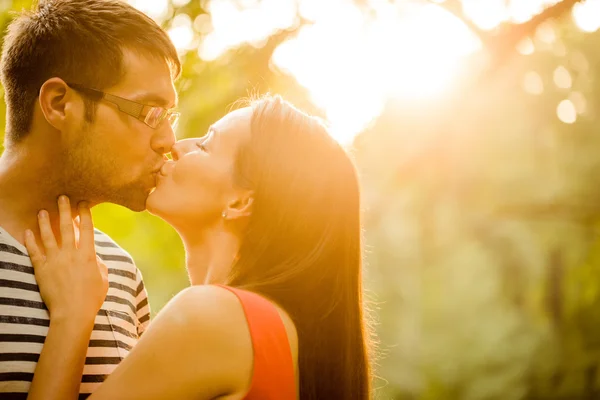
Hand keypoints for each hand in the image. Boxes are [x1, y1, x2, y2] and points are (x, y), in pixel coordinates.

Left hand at [25, 196, 107, 321]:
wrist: (73, 313)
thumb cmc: (92, 298)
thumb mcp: (103, 278)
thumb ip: (98, 264)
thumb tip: (94, 257)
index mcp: (88, 255)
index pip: (87, 229)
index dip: (85, 214)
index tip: (83, 203)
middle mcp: (70, 254)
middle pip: (67, 227)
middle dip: (65, 210)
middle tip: (62, 197)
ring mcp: (55, 261)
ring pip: (48, 236)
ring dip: (45, 222)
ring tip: (42, 211)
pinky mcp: (42, 270)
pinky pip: (34, 252)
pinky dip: (30, 241)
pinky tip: (27, 231)